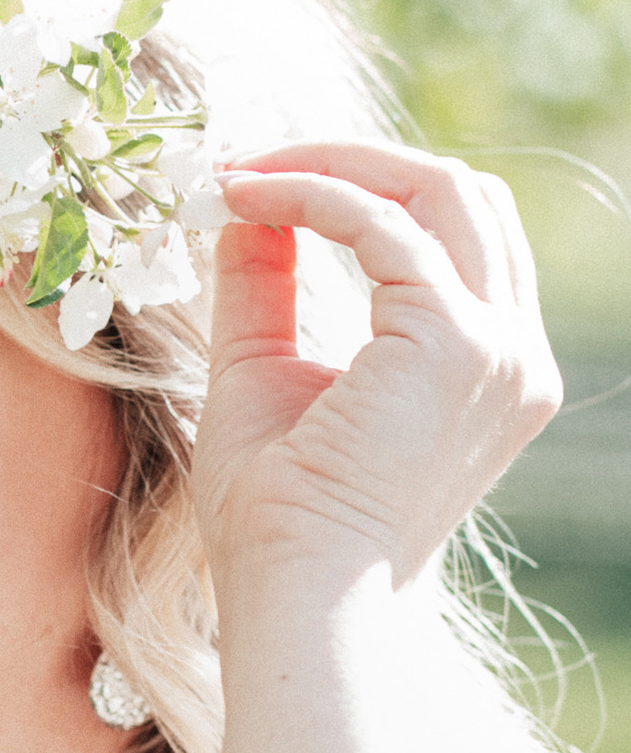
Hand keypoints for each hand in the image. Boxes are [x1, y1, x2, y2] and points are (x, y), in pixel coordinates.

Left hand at [191, 141, 561, 598]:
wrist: (293, 593)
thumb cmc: (276, 516)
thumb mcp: (265, 372)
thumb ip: (266, 287)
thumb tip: (245, 206)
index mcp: (485, 366)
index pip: (451, 233)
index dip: (358, 186)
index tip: (254, 182)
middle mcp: (512, 354)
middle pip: (459, 194)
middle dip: (351, 159)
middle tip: (248, 161)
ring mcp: (497, 348)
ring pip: (436, 189)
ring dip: (330, 163)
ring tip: (239, 174)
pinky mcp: (457, 343)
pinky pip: (382, 224)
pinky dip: (310, 194)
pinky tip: (245, 199)